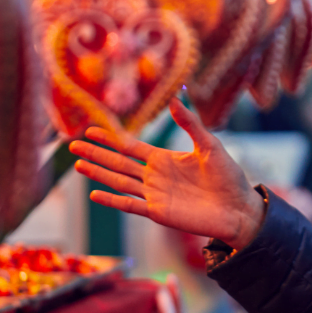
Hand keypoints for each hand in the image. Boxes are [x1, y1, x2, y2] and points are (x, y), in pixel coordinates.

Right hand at [69, 99, 264, 249]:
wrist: (239, 208)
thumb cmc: (229, 177)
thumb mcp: (210, 145)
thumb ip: (191, 124)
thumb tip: (174, 100)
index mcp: (165, 159)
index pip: (130, 147)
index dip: (111, 138)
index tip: (91, 129)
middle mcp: (155, 176)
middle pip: (118, 163)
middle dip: (96, 153)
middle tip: (72, 145)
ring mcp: (155, 195)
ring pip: (119, 182)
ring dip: (99, 174)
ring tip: (78, 165)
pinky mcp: (159, 212)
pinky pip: (130, 205)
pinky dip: (112, 200)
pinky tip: (94, 194)